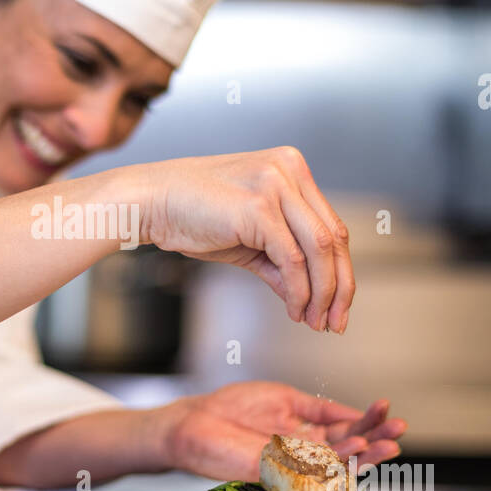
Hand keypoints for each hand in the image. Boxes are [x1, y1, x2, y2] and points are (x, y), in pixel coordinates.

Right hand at [132, 146, 353, 331]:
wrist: (149, 202)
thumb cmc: (190, 213)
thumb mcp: (247, 238)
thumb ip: (279, 261)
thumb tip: (306, 297)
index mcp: (290, 168)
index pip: (331, 224)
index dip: (341, 270)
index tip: (337, 304)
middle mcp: (289, 170)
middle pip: (335, 236)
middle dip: (340, 286)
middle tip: (336, 321)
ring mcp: (275, 185)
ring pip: (320, 248)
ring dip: (322, 293)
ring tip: (315, 321)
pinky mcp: (259, 207)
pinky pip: (292, 258)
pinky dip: (298, 290)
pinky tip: (293, 309)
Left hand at [157, 380, 405, 482]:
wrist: (196, 421)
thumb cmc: (232, 409)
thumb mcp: (285, 398)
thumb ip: (320, 408)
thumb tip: (354, 412)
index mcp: (308, 435)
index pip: (347, 431)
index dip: (368, 420)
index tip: (387, 406)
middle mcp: (306, 455)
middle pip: (350, 452)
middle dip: (377, 439)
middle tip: (399, 427)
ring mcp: (294, 467)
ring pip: (337, 467)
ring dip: (366, 455)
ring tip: (390, 441)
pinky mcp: (279, 477)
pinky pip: (312, 473)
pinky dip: (333, 462)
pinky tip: (354, 448)